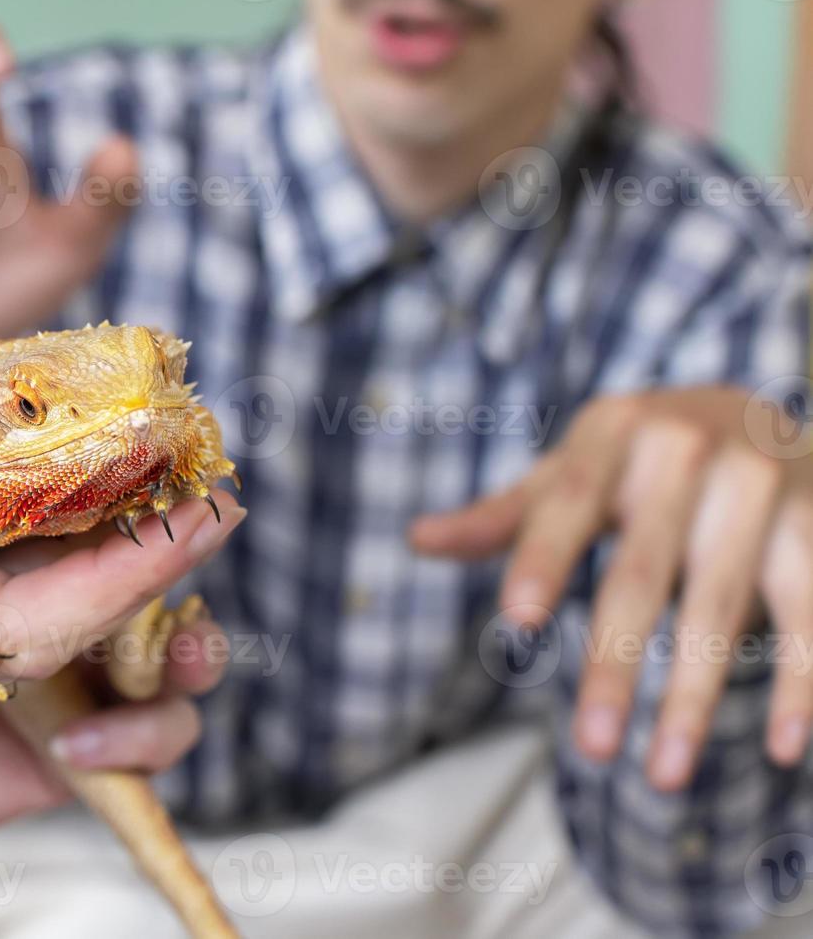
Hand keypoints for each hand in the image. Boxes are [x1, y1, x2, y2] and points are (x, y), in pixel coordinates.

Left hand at [0, 224, 240, 767]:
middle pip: (120, 559)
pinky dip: (142, 742)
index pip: (57, 474)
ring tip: (188, 646)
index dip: (125, 456)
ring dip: (188, 645)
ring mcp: (13, 673)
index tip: (170, 427)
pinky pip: (123, 750)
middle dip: (176, 546)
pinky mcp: (18, 756)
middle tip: (210, 518)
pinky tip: (88, 743)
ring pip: (146, 650)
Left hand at [412, 387, 812, 790]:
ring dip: (693, 698)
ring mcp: (759, 484)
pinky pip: (806, 614)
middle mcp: (689, 449)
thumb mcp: (571, 472)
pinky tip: (782, 747)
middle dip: (613, 665)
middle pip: (641, 574)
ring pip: (720, 608)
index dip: (542, 558)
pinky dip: (800, 683)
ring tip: (661, 776)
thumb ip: (503, 516)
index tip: (515, 620)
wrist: (762, 413)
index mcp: (613, 430)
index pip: (569, 501)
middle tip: (588, 747)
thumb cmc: (638, 460)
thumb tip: (417, 540)